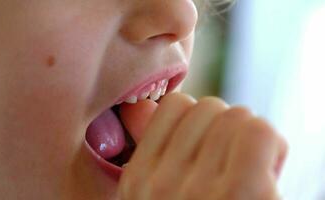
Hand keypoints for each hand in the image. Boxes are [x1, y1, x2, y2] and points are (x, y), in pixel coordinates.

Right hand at [117, 93, 287, 199]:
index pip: (174, 106)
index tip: (210, 148)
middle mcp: (161, 183)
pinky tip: (267, 173)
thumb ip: (148, 150)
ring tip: (249, 175)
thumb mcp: (154, 195)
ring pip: (237, 115)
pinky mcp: (241, 191)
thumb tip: (138, 106)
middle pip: (208, 106)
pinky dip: (272, 147)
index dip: (201, 120)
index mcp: (138, 180)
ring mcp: (199, 188)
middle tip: (232, 167)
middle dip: (226, 129)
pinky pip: (259, 130)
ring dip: (251, 140)